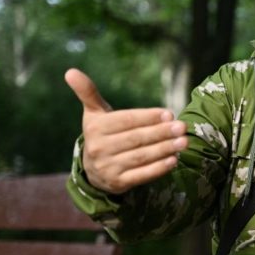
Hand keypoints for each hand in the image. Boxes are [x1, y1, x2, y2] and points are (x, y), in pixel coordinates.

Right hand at [64, 68, 187, 193]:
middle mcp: (98, 149)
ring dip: (165, 149)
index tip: (169, 113)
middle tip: (182, 127)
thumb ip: (88, 93)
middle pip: (136, 138)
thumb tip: (70, 71)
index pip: (127, 120)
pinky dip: (159, 168)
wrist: (94, 170)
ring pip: (141, 157)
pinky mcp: (118, 183)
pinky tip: (174, 160)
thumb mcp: (95, 114)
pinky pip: (141, 175)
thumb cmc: (103, 134)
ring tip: (184, 142)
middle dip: (161, 132)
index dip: (148, 117)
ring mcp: (108, 168)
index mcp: (95, 128)